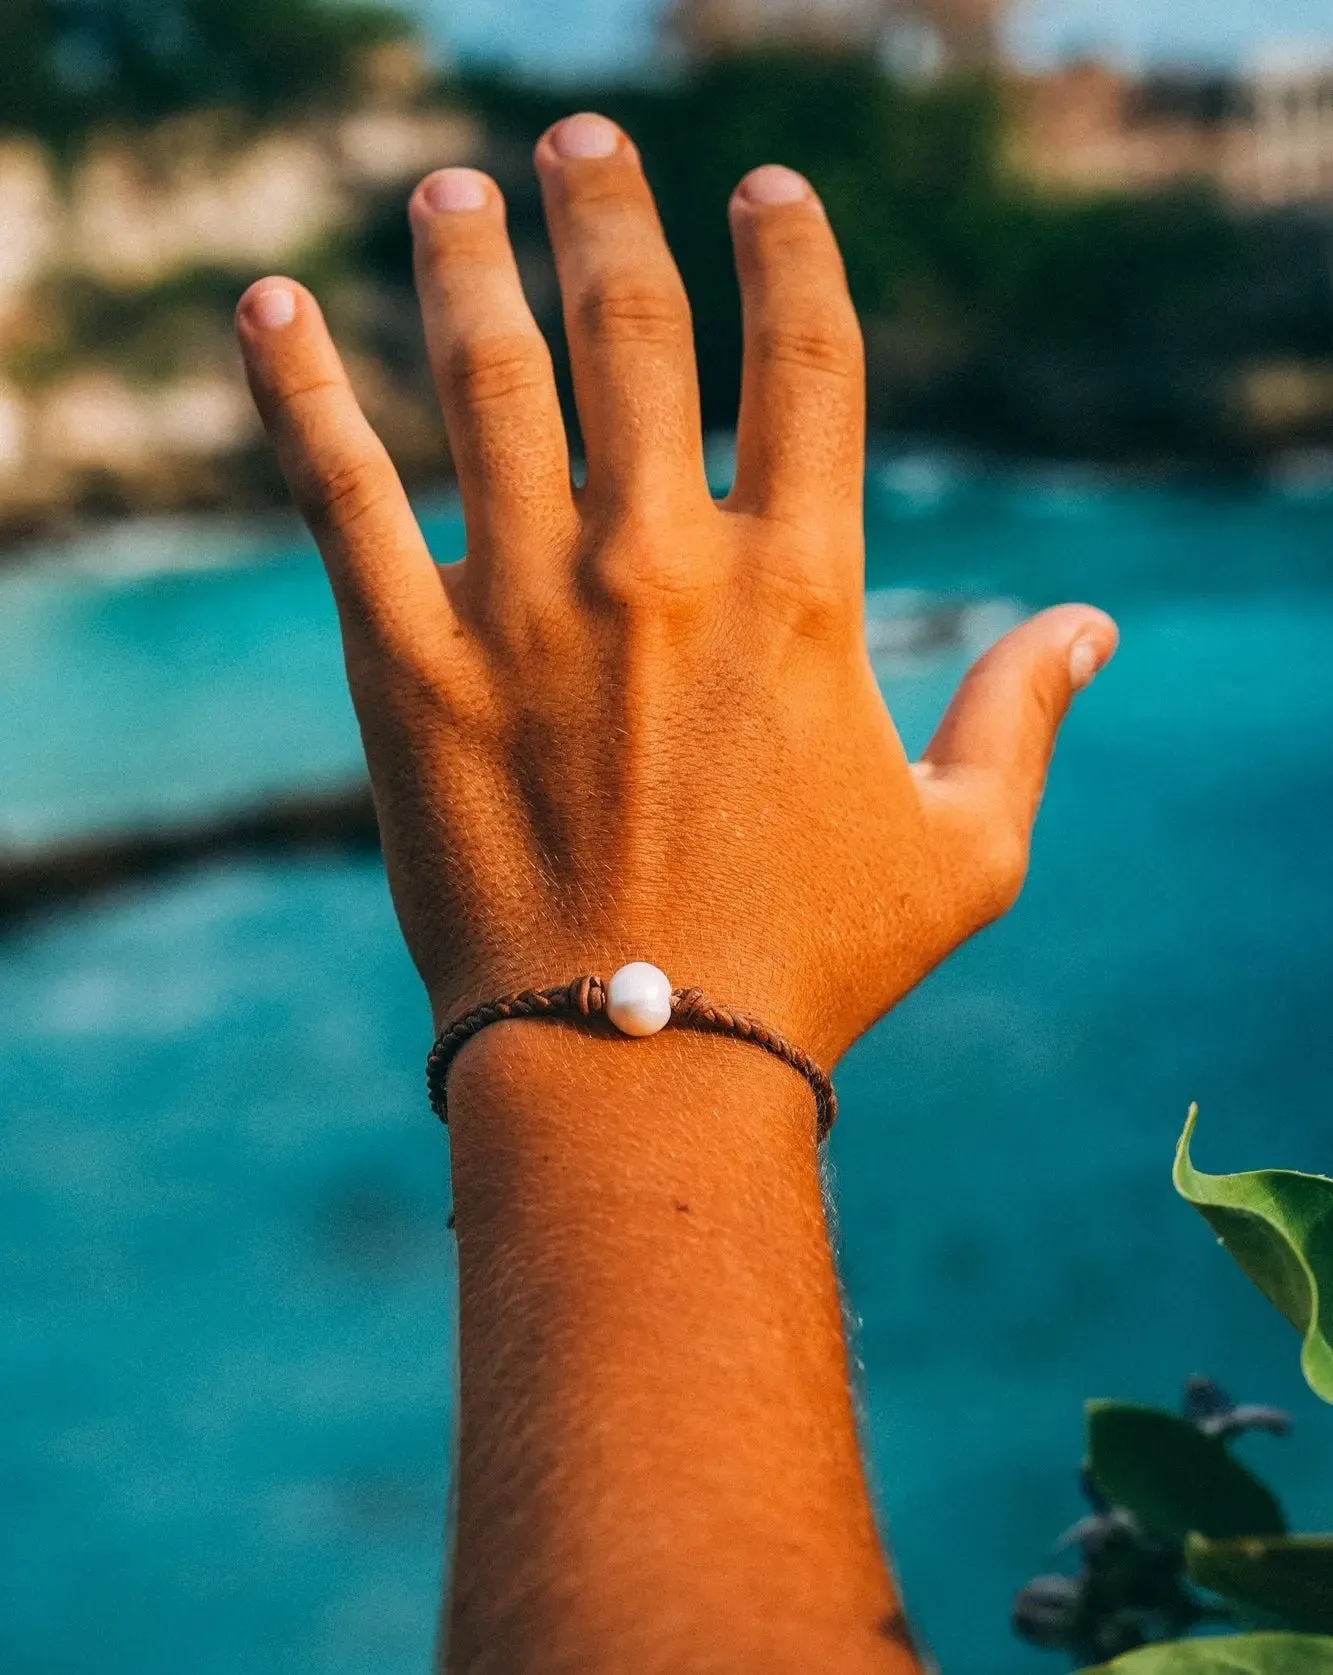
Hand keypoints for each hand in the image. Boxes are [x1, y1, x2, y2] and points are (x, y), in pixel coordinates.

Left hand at [235, 112, 1114, 1069]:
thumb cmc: (812, 965)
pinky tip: (267, 306)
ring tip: (451, 190)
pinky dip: (296, 388)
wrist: (639, 1063)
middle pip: (637, 326)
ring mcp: (527, 604)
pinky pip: (341, 493)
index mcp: (801, 590)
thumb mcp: (965, 850)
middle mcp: (663, 564)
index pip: (807, 361)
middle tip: (582, 141)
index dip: (793, 254)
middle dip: (611, 209)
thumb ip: (1023, 718)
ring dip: (468, 260)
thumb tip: (1090, 626)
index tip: (769, 189)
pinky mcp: (411, 663)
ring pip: (491, 376)